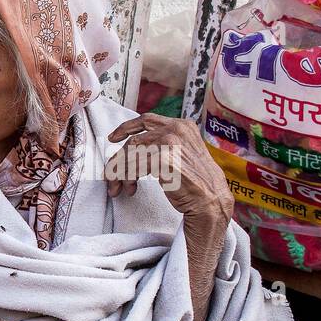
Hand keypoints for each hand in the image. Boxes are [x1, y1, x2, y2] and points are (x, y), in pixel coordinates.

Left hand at [104, 113, 232, 234]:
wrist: (209, 199)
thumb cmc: (194, 181)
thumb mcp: (180, 154)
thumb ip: (162, 144)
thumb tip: (131, 148)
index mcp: (182, 125)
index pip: (146, 120)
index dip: (125, 128)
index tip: (112, 138)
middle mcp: (176, 129)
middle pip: (133, 140)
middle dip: (118, 161)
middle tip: (111, 178)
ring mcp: (171, 142)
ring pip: (130, 154)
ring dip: (120, 174)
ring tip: (121, 188)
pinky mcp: (164, 159)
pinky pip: (133, 167)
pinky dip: (127, 179)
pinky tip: (131, 188)